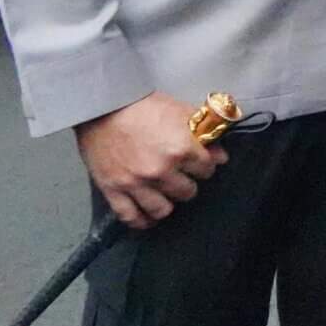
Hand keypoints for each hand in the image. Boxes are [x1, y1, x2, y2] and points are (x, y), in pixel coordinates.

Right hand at [75, 92, 226, 229]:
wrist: (103, 106)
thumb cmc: (143, 106)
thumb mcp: (181, 112)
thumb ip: (204, 135)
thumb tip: (221, 157)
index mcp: (181, 149)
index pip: (207, 170)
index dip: (205, 166)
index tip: (199, 164)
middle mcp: (160, 170)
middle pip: (187, 192)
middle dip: (187, 184)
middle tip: (181, 177)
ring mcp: (136, 183)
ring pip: (162, 210)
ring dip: (167, 203)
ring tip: (165, 195)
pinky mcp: (113, 190)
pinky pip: (131, 217)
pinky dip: (141, 220)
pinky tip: (147, 217)